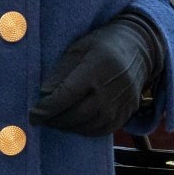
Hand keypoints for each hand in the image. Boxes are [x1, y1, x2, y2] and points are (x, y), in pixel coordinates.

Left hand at [29, 11, 165, 135]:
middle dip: (54, 120)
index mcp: (96, 68)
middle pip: (77, 114)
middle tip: (40, 119)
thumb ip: (61, 71)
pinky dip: (85, 130)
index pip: (67, 95)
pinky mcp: (127, 112)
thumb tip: (44, 94)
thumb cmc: (104, 44)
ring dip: (67, 127)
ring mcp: (121, 103)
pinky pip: (103, 130)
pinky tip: (73, 124)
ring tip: (54, 121)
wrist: (140, 48)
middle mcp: (111, 89)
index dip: (47, 108)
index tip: (33, 114)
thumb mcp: (78, 48)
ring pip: (89, 125)